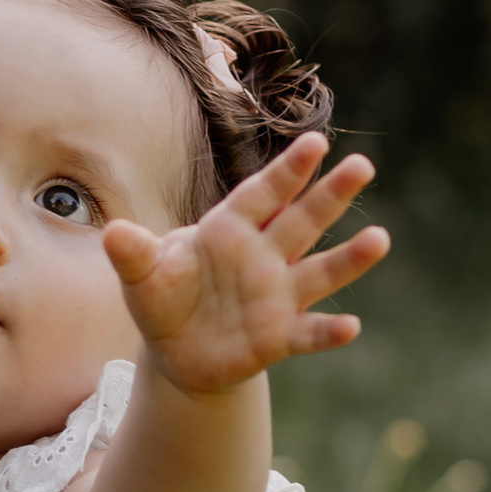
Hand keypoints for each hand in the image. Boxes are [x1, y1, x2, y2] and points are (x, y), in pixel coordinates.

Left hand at [103, 131, 386, 394]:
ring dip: (349, 258)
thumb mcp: (142, 275)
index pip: (263, 194)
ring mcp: (277, 295)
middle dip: (330, 194)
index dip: (288, 170)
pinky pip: (307, 332)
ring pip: (319, 272)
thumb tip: (112, 234)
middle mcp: (264, 256)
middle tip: (363, 164)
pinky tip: (350, 327)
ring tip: (379, 239)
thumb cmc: (163, 296)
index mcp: (230, 229)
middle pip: (302, 220)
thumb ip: (132, 253)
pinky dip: (327, 332)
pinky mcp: (279, 336)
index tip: (316, 142)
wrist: (177, 349)